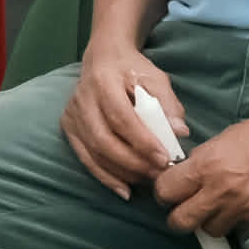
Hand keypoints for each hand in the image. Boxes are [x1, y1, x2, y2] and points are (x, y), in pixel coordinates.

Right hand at [58, 46, 181, 198]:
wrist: (103, 58)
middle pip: (103, 139)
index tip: (164, 158)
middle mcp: (82, 98)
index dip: (142, 141)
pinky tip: (124, 190)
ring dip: (122, 172)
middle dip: (132, 162)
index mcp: (103, 81)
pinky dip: (105, 177)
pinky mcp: (69, 128)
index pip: (120, 116)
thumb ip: (168, 105)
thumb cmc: (132, 69)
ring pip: (94, 152)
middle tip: (157, 174)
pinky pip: (86, 158)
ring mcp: (72, 114)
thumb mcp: (155, 79)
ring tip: (147, 180)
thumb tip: (180, 133)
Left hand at [157, 98, 248, 234]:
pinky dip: (241, 222)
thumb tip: (187, 174)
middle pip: (181, 222)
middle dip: (179, 216)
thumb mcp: (228, 136)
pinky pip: (243, 230)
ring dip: (212, 220)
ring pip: (211, 230)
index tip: (170, 190)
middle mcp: (222, 191)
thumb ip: (205, 159)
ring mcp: (246, 209)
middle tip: (188, 207)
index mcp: (208, 165)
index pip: (165, 191)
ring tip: (223, 205)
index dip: (164, 191)